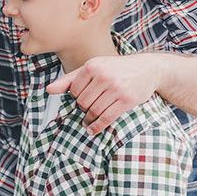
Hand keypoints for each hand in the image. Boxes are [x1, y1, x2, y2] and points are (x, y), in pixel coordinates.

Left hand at [46, 54, 162, 134]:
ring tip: (88, 121)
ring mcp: (116, 88)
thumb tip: (49, 90)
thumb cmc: (116, 68)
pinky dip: (97, 126)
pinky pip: (107, 118)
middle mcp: (104, 76)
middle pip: (83, 102)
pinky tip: (92, 129)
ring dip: (89, 119)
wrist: (147, 68)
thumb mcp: (94, 67)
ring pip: (93, 111)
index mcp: (93, 66)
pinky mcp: (127, 100)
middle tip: (88, 108)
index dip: (76, 96)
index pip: (74, 89)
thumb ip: (70, 79)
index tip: (81, 98)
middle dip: (83, 108)